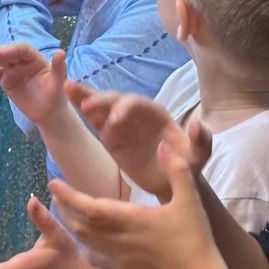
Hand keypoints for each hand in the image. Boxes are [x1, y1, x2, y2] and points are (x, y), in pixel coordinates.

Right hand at [0, 41, 70, 127]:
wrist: (48, 113)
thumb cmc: (56, 96)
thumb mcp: (59, 82)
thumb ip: (59, 68)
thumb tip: (61, 52)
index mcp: (36, 59)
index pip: (23, 50)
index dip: (12, 50)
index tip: (1, 54)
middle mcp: (23, 62)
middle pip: (9, 54)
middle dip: (0, 52)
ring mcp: (13, 70)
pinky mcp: (5, 80)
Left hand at [50, 142, 218, 268]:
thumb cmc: (195, 239)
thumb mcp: (190, 199)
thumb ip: (176, 169)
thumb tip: (162, 144)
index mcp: (131, 219)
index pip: (90, 207)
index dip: (69, 195)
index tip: (53, 183)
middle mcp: (119, 239)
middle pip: (80, 224)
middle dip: (64, 208)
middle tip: (56, 193)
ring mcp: (119, 258)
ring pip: (85, 241)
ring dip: (72, 224)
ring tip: (66, 210)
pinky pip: (95, 258)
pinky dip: (84, 246)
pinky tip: (84, 240)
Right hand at [67, 81, 210, 199]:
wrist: (170, 181)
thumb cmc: (186, 166)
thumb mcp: (198, 156)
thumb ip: (201, 140)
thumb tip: (196, 124)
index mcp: (156, 114)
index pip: (138, 104)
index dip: (126, 109)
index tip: (116, 121)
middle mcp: (136, 113)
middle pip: (116, 100)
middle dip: (103, 101)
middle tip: (88, 107)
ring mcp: (120, 122)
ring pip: (102, 105)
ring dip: (86, 96)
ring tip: (68, 87)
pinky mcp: (108, 134)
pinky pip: (94, 119)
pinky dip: (81, 107)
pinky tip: (67, 96)